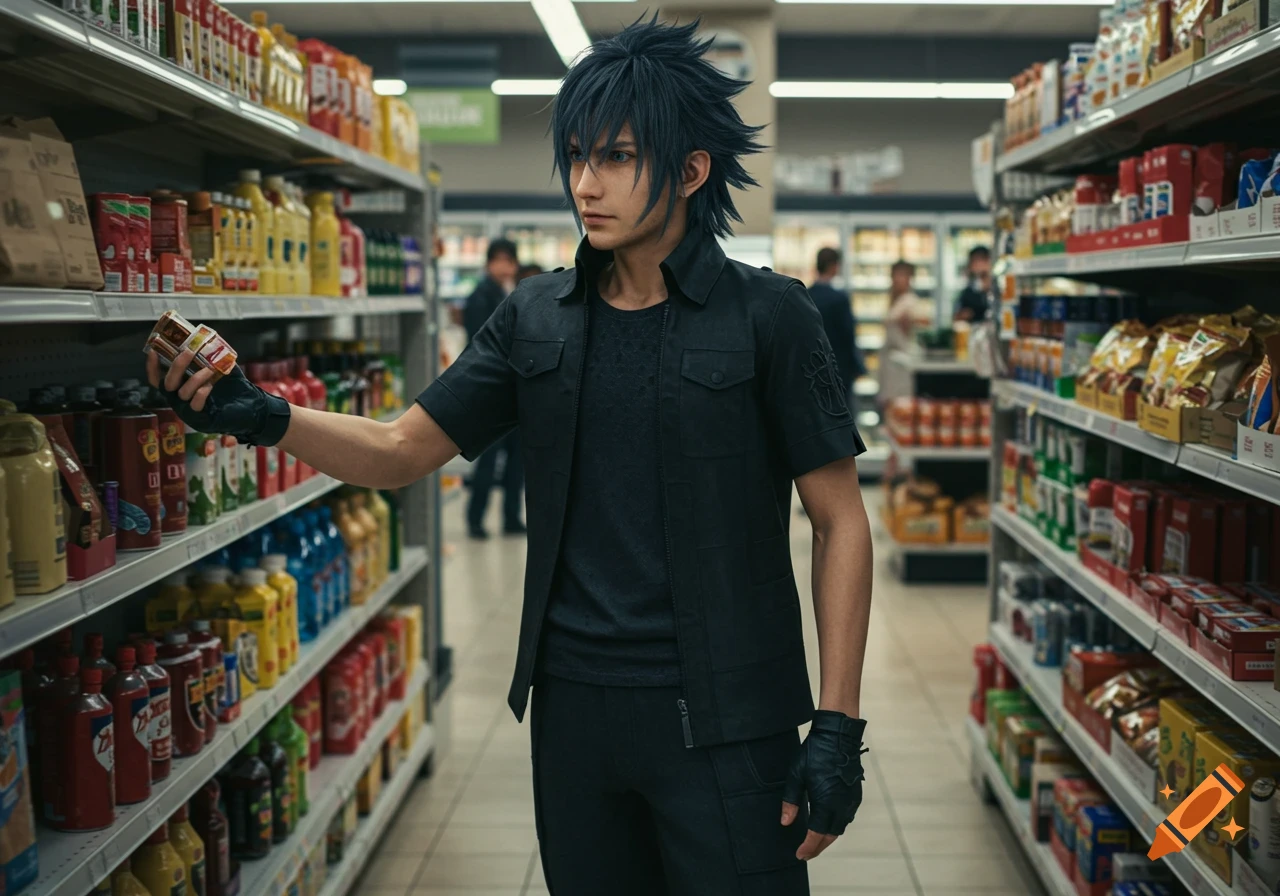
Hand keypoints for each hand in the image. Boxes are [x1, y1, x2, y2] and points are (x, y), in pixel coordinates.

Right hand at [145, 349, 290, 445]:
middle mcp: (181, 400)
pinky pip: (195, 406)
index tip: (153, 350)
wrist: (254, 406)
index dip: (152, 367)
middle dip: (176, 366)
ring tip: (209, 369)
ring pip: (181, 393)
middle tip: (188, 351)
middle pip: (166, 383)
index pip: (158, 379)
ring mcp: (189, 411)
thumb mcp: (222, 367)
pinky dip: (201, 393)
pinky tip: (210, 386)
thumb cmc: (235, 387)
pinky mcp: (202, 420)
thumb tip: (206, 335)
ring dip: (194, 378)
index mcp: (182, 387)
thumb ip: (212, 354)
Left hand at [781, 711, 867, 860]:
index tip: (799, 855)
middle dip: (818, 847)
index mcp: (826, 803)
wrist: (838, 736)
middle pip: (830, 836)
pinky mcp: (855, 795)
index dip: (808, 847)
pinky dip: (836, 825)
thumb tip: (786, 822)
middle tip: (806, 853)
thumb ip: (791, 801)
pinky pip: (846, 817)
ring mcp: (850, 801)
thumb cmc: (815, 753)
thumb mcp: (796, 776)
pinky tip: (827, 824)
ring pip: (840, 828)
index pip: (816, 834)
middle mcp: (841, 806)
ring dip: (827, 837)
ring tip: (815, 841)